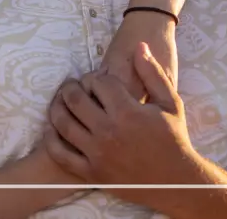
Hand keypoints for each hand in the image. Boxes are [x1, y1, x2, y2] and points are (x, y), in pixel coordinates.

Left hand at [46, 43, 198, 185]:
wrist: (175, 181)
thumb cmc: (173, 138)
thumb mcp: (169, 102)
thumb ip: (152, 73)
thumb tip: (139, 46)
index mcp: (128, 112)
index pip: (99, 82)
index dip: (95, 77)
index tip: (97, 80)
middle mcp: (108, 132)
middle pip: (75, 99)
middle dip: (70, 87)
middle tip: (71, 85)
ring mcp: (97, 154)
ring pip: (63, 124)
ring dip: (56, 107)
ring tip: (60, 101)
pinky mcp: (91, 173)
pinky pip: (61, 154)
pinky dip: (51, 139)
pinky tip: (53, 128)